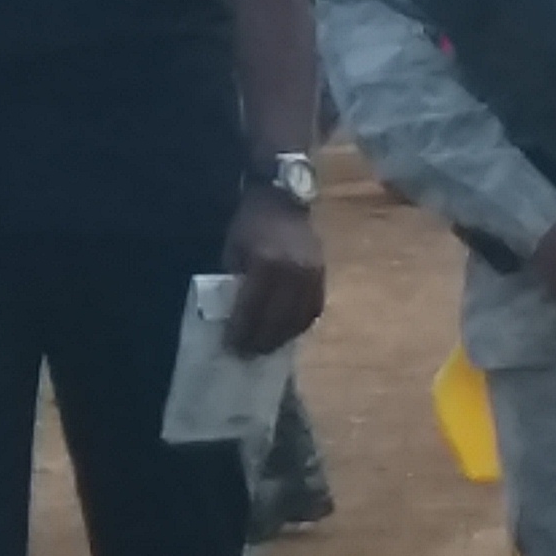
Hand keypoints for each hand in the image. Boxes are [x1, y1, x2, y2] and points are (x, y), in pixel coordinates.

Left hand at [224, 192, 327, 351]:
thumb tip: (233, 316)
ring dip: (282, 338)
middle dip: (262, 340)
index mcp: (266, 263)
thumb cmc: (251, 223)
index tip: (232, 347)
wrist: (284, 200)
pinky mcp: (324, 276)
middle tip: (247, 355)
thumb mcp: (233, 249)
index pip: (253, 307)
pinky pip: (313, 309)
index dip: (243, 330)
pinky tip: (286, 332)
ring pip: (299, 318)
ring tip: (265, 349)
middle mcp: (294, 272)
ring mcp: (313, 275)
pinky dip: (299, 325)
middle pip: (278, 319)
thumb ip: (235, 282)